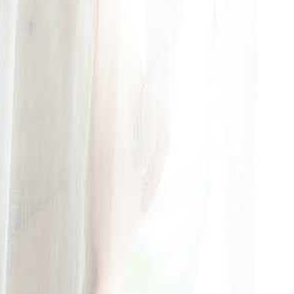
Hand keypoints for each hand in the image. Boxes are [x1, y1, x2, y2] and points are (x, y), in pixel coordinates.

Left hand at [132, 79, 171, 215]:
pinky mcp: (151, 133)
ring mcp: (157, 141)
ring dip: (142, 183)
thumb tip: (142, 167)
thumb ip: (146, 142)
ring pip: (149, 168)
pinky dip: (139, 168)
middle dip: (145, 195)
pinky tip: (132, 171)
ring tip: (134, 196)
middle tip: (138, 213)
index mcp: (161, 147)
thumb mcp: (149, 119)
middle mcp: (160, 147)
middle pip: (152, 177)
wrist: (159, 80)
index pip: (153, 178)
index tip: (141, 213)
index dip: (147, 196)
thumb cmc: (152, 98)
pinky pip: (144, 156)